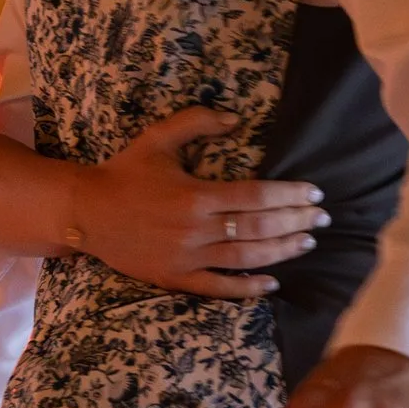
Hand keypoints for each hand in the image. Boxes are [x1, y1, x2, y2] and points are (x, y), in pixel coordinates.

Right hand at [71, 108, 326, 297]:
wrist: (85, 213)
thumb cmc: (124, 172)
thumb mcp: (157, 138)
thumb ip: (197, 122)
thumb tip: (237, 119)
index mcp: (196, 194)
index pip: (256, 196)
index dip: (290, 196)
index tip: (315, 195)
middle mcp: (196, 229)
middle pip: (258, 227)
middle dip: (296, 223)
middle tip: (323, 220)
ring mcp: (186, 257)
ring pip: (246, 258)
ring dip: (281, 252)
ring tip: (307, 243)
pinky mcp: (175, 278)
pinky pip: (218, 287)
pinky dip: (247, 288)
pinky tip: (272, 283)